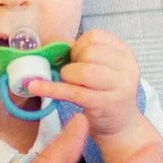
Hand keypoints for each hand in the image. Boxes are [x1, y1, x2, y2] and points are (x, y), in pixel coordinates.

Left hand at [27, 30, 146, 149]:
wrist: (122, 125)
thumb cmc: (107, 93)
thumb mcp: (106, 69)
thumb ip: (87, 55)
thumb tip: (53, 49)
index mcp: (125, 53)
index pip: (95, 36)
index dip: (78, 46)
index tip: (76, 59)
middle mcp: (127, 68)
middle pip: (89, 52)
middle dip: (73, 62)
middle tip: (73, 76)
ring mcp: (119, 86)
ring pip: (83, 71)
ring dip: (67, 76)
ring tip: (70, 84)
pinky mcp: (104, 104)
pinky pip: (72, 92)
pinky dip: (50, 89)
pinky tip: (34, 87)